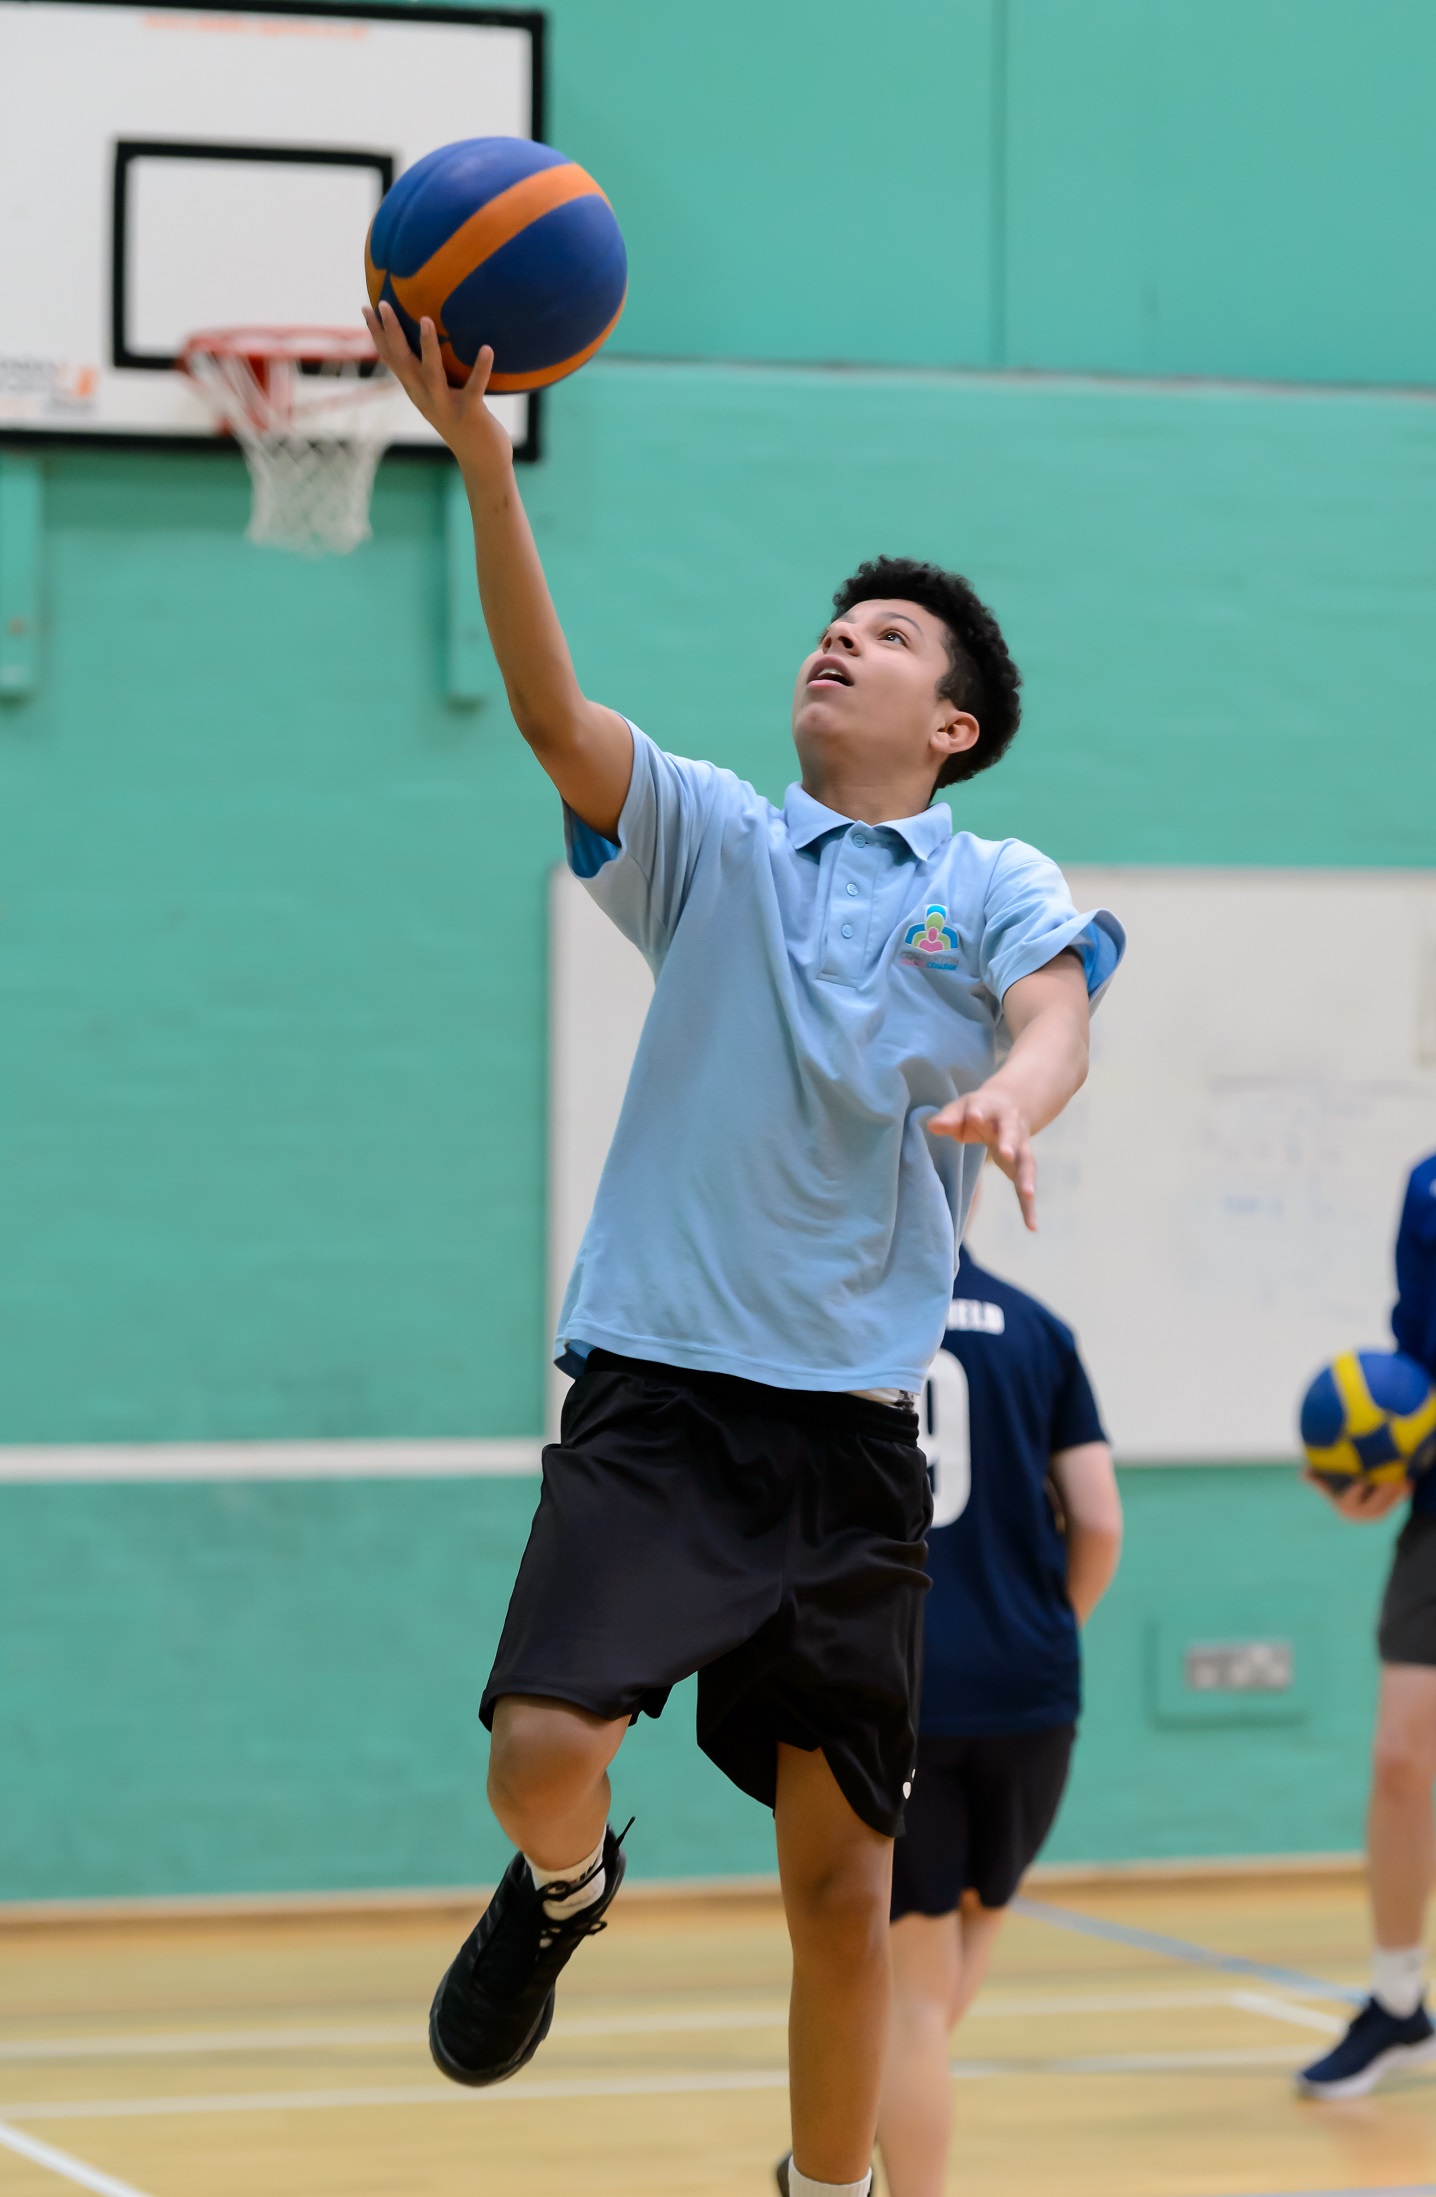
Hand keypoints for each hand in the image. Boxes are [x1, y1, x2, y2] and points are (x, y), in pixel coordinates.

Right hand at [362, 302, 512, 478]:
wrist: (482, 463)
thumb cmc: (467, 425)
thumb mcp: (445, 398)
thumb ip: (437, 375)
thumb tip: (437, 344)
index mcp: (417, 393)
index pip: (391, 360)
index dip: (376, 335)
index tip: (366, 308)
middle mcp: (425, 399)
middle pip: (402, 362)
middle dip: (390, 332)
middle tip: (383, 304)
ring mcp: (446, 407)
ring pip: (431, 373)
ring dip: (427, 346)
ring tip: (425, 319)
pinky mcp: (470, 414)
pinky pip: (475, 388)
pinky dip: (481, 368)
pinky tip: (487, 348)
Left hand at [929, 1089, 1036, 1230]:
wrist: (1012, 1105)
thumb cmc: (979, 1110)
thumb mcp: (963, 1108)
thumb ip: (950, 1118)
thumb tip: (933, 1126)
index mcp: (992, 1110)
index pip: (985, 1110)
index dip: (979, 1113)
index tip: (974, 1115)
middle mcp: (1011, 1127)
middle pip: (1011, 1134)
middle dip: (1009, 1143)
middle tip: (1006, 1153)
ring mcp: (1021, 1147)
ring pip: (1026, 1162)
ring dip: (1027, 1178)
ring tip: (1028, 1194)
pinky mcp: (1023, 1167)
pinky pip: (1026, 1188)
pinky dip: (1029, 1207)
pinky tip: (1032, 1226)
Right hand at [1303, 1468, 1407, 1520]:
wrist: (1356, 1504)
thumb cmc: (1336, 1489)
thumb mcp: (1326, 1485)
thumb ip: (1316, 1479)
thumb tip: (1301, 1474)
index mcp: (1345, 1508)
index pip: (1352, 1499)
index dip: (1358, 1490)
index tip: (1362, 1479)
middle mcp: (1361, 1515)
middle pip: (1374, 1503)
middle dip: (1383, 1491)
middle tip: (1388, 1476)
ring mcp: (1375, 1515)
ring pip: (1387, 1503)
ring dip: (1395, 1492)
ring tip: (1400, 1476)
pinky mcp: (1386, 1512)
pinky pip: (1395, 1503)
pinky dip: (1402, 1494)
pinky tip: (1408, 1483)